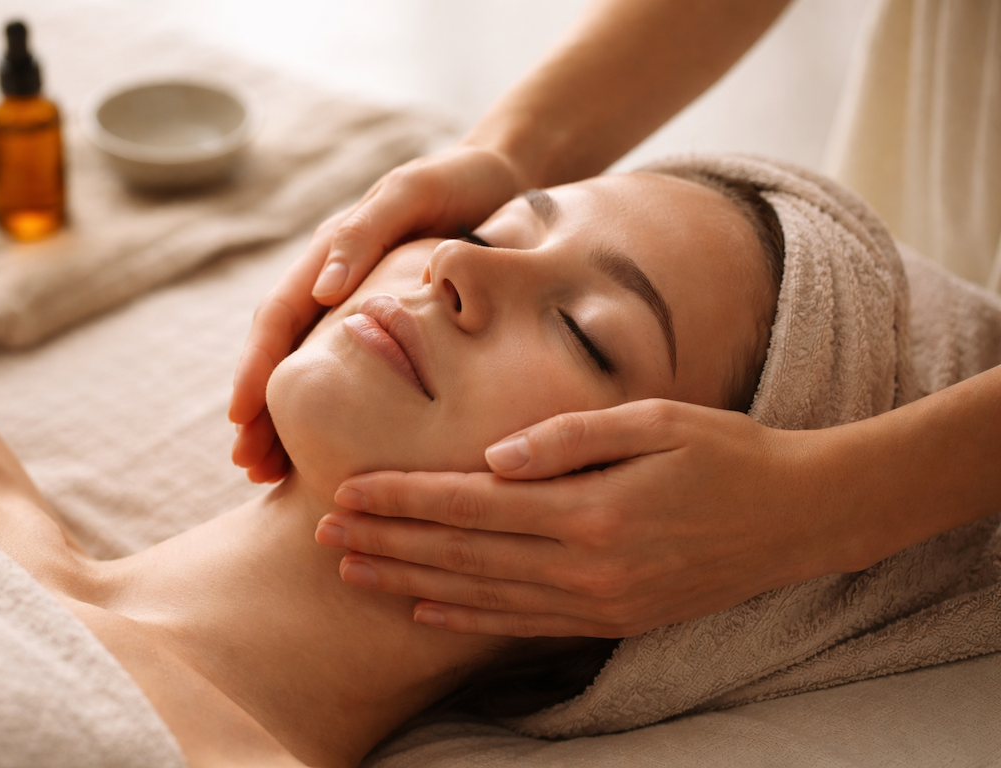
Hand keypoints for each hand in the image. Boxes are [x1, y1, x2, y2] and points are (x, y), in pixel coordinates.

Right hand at [229, 145, 525, 479]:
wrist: (504, 179)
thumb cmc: (458, 182)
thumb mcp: (410, 194)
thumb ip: (364, 234)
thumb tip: (321, 289)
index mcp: (330, 256)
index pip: (278, 318)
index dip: (255, 368)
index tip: (240, 419)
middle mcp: (334, 286)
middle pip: (284, 356)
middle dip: (261, 412)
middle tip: (250, 468)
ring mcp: (360, 309)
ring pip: (313, 372)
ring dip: (288, 423)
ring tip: (274, 476)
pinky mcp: (394, 328)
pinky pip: (355, 375)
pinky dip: (337, 414)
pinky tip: (335, 452)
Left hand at [315, 399, 847, 636]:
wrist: (798, 518)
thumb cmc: (725, 452)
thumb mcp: (655, 420)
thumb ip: (570, 437)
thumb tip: (495, 457)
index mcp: (590, 509)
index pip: (468, 503)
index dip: (402, 499)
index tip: (346, 491)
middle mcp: (585, 566)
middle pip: (460, 553)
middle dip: (385, 542)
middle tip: (321, 533)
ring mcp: (598, 602)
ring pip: (480, 595)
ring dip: (409, 582)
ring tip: (352, 571)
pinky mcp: (611, 619)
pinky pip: (521, 624)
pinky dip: (467, 618)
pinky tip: (425, 609)